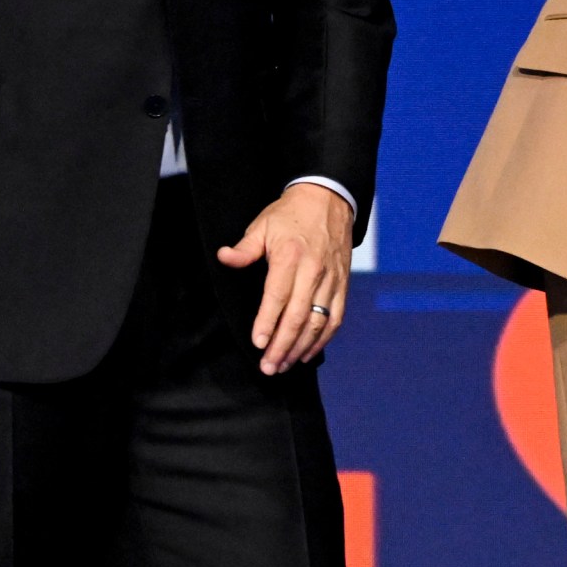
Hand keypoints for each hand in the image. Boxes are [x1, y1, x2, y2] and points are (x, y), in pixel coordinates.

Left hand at [218, 182, 355, 374]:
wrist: (330, 199)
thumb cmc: (291, 214)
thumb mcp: (262, 225)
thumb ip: (244, 248)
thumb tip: (224, 258)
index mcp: (291, 256)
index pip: (278, 296)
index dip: (267, 322)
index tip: (257, 343)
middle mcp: (314, 270)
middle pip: (298, 316)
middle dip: (282, 345)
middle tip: (268, 367)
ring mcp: (332, 279)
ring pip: (318, 321)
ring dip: (301, 347)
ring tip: (284, 364)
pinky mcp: (343, 283)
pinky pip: (336, 316)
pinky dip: (324, 338)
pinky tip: (309, 351)